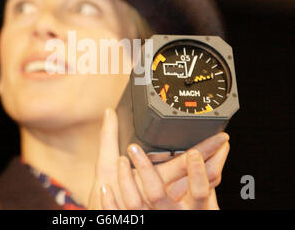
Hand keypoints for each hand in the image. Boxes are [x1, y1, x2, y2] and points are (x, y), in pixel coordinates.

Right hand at [87, 108, 229, 209]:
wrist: (119, 216)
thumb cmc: (111, 194)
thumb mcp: (105, 166)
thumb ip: (108, 137)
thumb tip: (109, 112)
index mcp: (159, 183)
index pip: (188, 162)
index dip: (206, 149)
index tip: (219, 137)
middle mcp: (172, 195)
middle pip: (206, 176)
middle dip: (215, 155)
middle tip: (223, 139)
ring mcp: (177, 204)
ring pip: (207, 187)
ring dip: (214, 167)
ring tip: (220, 150)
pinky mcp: (178, 207)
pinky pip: (201, 196)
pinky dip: (206, 181)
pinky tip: (209, 170)